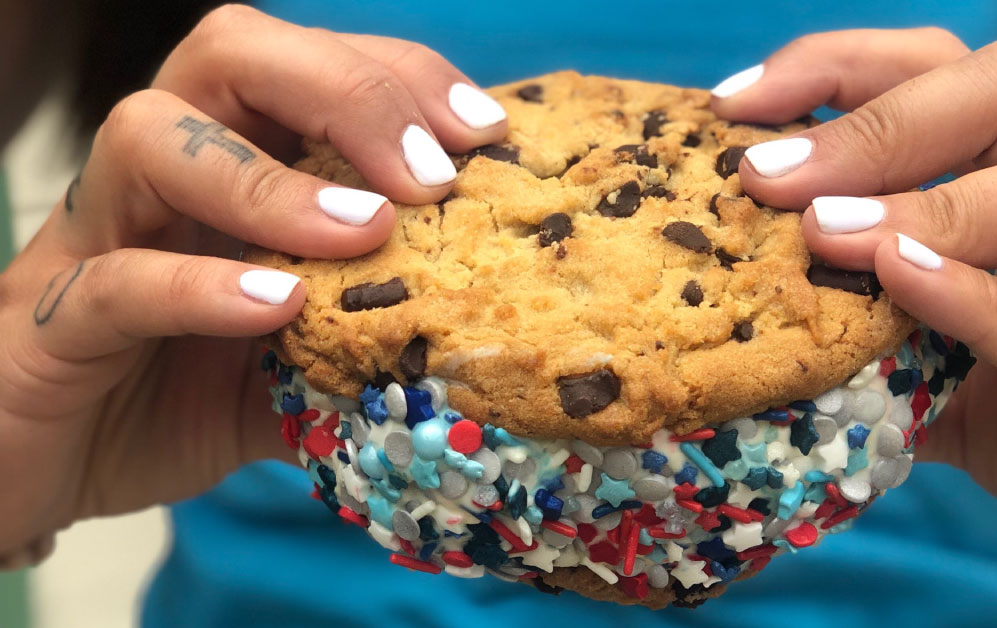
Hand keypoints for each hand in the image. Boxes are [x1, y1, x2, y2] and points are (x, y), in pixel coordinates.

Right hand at [0, 5, 505, 560]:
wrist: (43, 467)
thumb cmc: (177, 395)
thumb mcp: (298, 359)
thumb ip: (371, 340)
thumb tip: (486, 350)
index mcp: (229, 163)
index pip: (309, 67)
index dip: (398, 78)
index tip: (483, 131)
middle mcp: (161, 177)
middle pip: (228, 54)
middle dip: (344, 89)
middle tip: (431, 169)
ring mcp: (95, 237)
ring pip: (150, 136)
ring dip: (269, 178)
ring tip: (364, 231)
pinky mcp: (48, 322)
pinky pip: (111, 279)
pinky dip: (198, 286)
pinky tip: (277, 309)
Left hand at [712, 29, 996, 622]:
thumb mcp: (949, 364)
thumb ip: (869, 330)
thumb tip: (743, 313)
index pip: (955, 79)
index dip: (846, 69)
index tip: (738, 103)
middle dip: (878, 117)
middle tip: (766, 171)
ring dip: (936, 201)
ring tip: (824, 230)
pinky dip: (982, 301)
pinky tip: (899, 284)